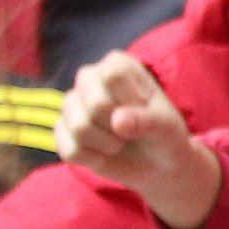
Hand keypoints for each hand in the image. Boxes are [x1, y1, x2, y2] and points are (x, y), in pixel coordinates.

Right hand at [59, 50, 220, 228]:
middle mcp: (89, 79)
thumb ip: (147, 120)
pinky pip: (71, 151)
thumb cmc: (163, 134)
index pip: (112, 76)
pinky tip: (105, 153)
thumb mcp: (166, 126)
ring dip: (108, 144)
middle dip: (119, 125)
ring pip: (80, 128)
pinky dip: (95, 159)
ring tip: (121, 141)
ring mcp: (71, 105)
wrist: (157, 163)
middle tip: (132, 129)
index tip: (145, 108)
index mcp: (117, 65)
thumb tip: (118, 121)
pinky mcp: (61, 132)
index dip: (132, 101)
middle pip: (94, 103)